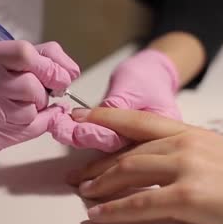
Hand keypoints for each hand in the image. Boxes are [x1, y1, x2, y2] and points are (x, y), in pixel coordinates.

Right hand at [0, 41, 79, 168]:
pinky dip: (39, 122)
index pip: (25, 52)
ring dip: (39, 107)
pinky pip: (33, 126)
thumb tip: (67, 70)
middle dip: (50, 87)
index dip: (53, 63)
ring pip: (34, 107)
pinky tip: (26, 118)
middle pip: (32, 83)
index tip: (64, 72)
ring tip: (25, 105)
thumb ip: (25, 61)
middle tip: (53, 89)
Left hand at [49, 49, 180, 151]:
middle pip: (114, 149)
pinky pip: (101, 142)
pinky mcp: (120, 141)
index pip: (128, 139)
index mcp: (164, 132)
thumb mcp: (133, 85)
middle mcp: (150, 145)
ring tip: (59, 129)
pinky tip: (65, 131)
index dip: (100, 136)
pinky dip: (82, 136)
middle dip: (84, 139)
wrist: (154, 74)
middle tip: (61, 130)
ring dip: (79, 139)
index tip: (78, 131)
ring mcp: (135, 145)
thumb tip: (92, 117)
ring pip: (104, 148)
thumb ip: (115, 104)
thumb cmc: (147, 77)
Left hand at [67, 107, 222, 223]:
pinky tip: (99, 217)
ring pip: (128, 172)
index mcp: (194, 134)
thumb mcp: (219, 160)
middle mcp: (186, 144)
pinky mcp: (188, 194)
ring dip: (101, 184)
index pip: (139, 121)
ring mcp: (186, 167)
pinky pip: (140, 203)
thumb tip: (162, 168)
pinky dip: (115, 211)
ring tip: (84, 194)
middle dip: (97, 164)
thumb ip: (189, 158)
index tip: (81, 118)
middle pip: (128, 151)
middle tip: (76, 174)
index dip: (106, 118)